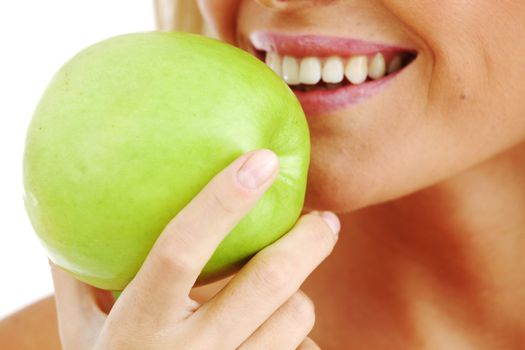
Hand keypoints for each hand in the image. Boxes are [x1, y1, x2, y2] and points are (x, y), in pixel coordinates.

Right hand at [51, 149, 339, 349]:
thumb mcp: (81, 333)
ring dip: (297, 294)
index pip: (181, 249)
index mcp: (138, 325)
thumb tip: (68, 228)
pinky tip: (274, 337)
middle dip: (308, 240)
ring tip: (285, 287)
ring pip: (295, 316)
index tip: (259, 159)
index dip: (222, 201)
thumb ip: (78, 282)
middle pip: (268, 282)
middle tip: (324, 218)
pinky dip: (298, 337)